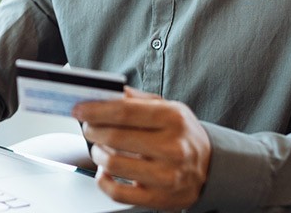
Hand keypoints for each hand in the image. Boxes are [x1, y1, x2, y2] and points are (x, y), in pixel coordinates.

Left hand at [73, 88, 211, 209]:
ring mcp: (166, 176)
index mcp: (173, 119)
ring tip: (100, 149)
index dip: (96, 110)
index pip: (125, 111)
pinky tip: (106, 171)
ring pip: (112, 164)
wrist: (210, 168)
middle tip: (88, 128)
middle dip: (92, 131)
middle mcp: (172, 147)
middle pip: (115, 138)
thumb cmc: (183, 135)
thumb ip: (137, 100)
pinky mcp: (158, 198)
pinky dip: (103, 181)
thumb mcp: (169, 108)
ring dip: (97, 154)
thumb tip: (105, 92)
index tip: (79, 109)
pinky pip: (116, 193)